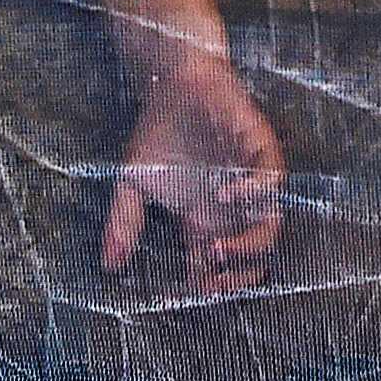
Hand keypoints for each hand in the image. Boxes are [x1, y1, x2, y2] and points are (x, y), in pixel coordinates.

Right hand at [101, 52, 284, 295]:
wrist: (173, 82)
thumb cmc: (159, 131)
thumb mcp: (132, 183)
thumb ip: (124, 223)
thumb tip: (107, 265)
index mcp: (206, 219)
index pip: (216, 267)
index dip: (205, 287)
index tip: (180, 298)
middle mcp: (233, 207)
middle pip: (251, 255)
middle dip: (235, 276)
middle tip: (211, 282)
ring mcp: (249, 180)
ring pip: (269, 225)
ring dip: (249, 246)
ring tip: (220, 251)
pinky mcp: (259, 151)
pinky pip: (272, 180)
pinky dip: (255, 193)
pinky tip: (225, 195)